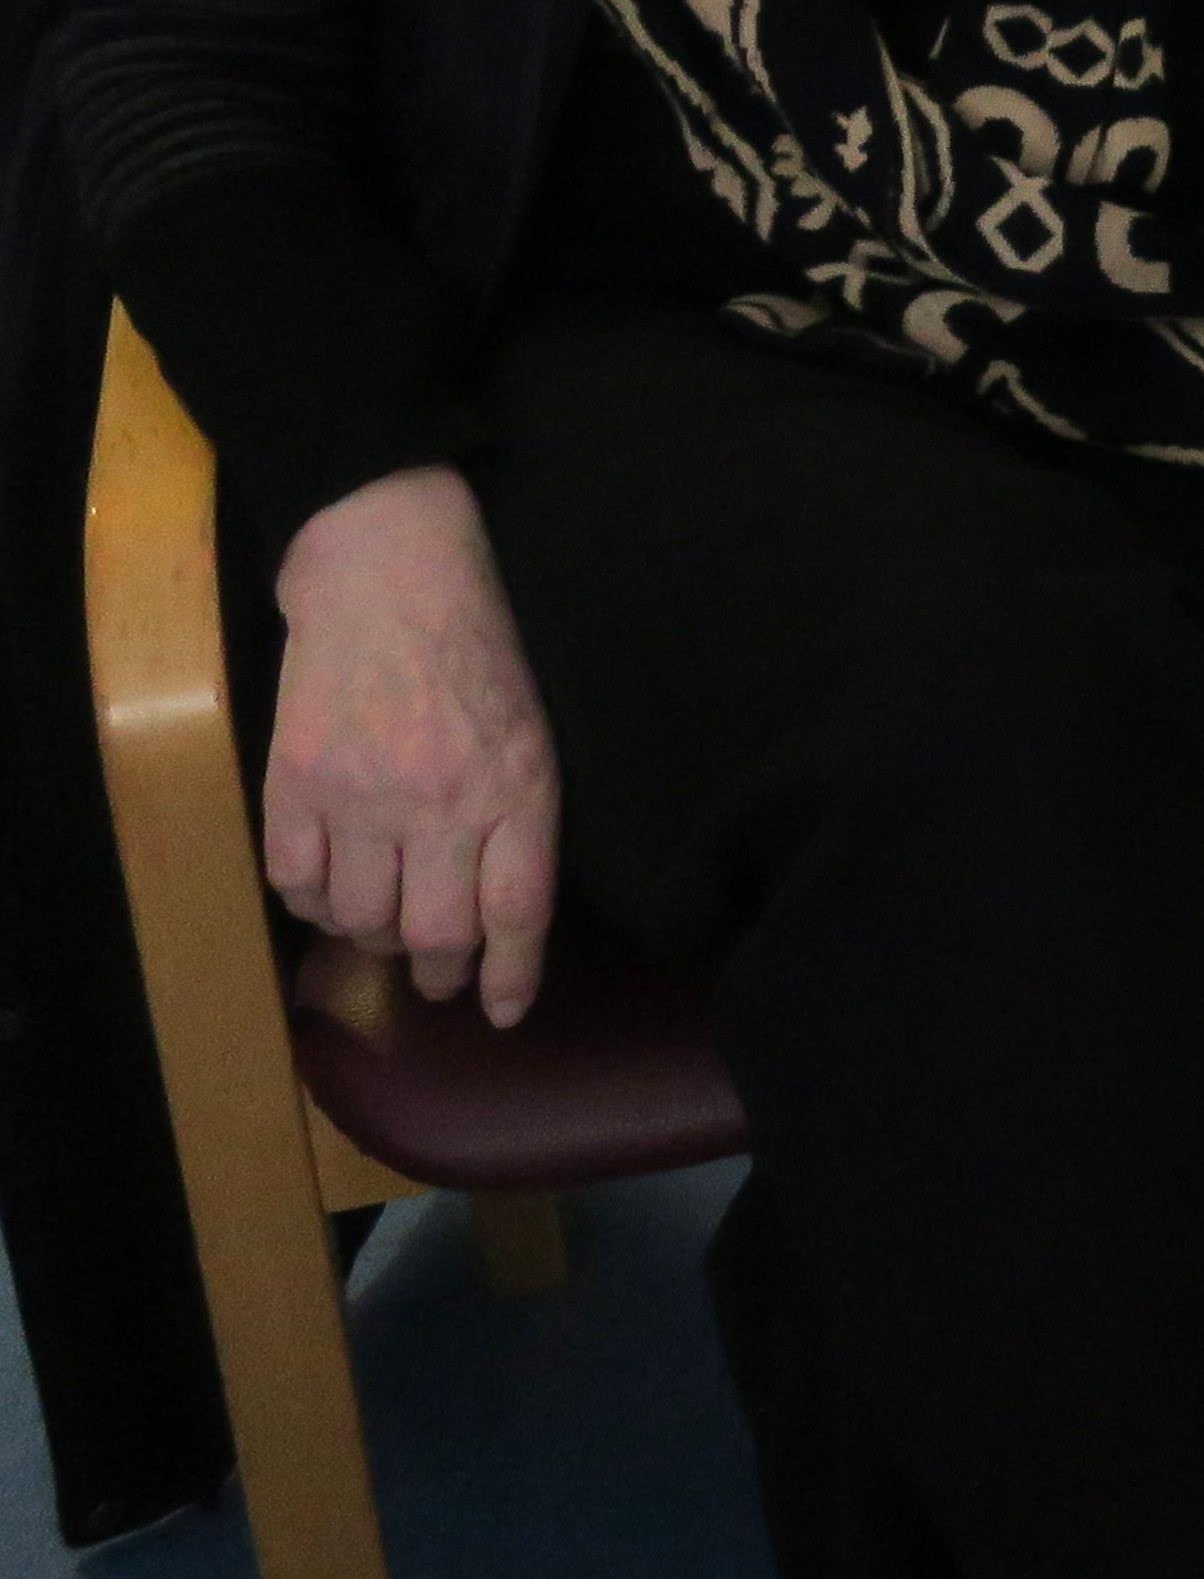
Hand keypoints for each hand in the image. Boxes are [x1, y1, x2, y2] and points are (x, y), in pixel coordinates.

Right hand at [266, 468, 559, 1026]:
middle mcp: (442, 803)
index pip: (519, 915)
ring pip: (361, 919)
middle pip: (437, 934)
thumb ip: (524, 812)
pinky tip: (329, 892)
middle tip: (439, 980)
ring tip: (386, 927)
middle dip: (441, 974)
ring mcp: (362, 797)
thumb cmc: (480, 643)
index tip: (505, 1010)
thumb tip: (506, 909)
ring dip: (374, 940)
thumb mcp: (534, 726)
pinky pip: (294, 882)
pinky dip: (310, 905)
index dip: (513, 977)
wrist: (388, 568)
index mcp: (519, 785)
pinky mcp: (294, 782)